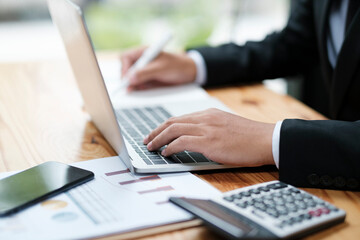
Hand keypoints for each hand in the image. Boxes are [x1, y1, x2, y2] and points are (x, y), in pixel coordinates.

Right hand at [120, 47, 196, 91]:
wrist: (189, 73)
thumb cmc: (177, 65)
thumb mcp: (161, 69)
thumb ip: (145, 73)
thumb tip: (130, 79)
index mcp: (143, 52)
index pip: (126, 58)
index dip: (124, 68)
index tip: (127, 79)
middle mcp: (141, 61)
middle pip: (125, 69)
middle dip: (127, 79)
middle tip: (130, 89)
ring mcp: (143, 71)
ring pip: (130, 79)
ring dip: (132, 85)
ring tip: (140, 89)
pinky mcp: (147, 80)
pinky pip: (137, 85)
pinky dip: (138, 89)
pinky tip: (143, 90)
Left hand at [143, 108, 274, 166]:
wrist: (265, 139)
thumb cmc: (249, 137)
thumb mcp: (226, 126)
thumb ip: (210, 127)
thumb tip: (195, 137)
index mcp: (209, 114)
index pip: (180, 118)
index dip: (164, 126)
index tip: (156, 132)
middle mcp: (205, 118)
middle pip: (172, 122)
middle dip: (156, 131)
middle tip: (147, 140)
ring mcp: (206, 129)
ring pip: (173, 130)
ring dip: (159, 139)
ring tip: (151, 147)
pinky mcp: (209, 141)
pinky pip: (182, 142)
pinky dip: (170, 147)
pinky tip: (166, 153)